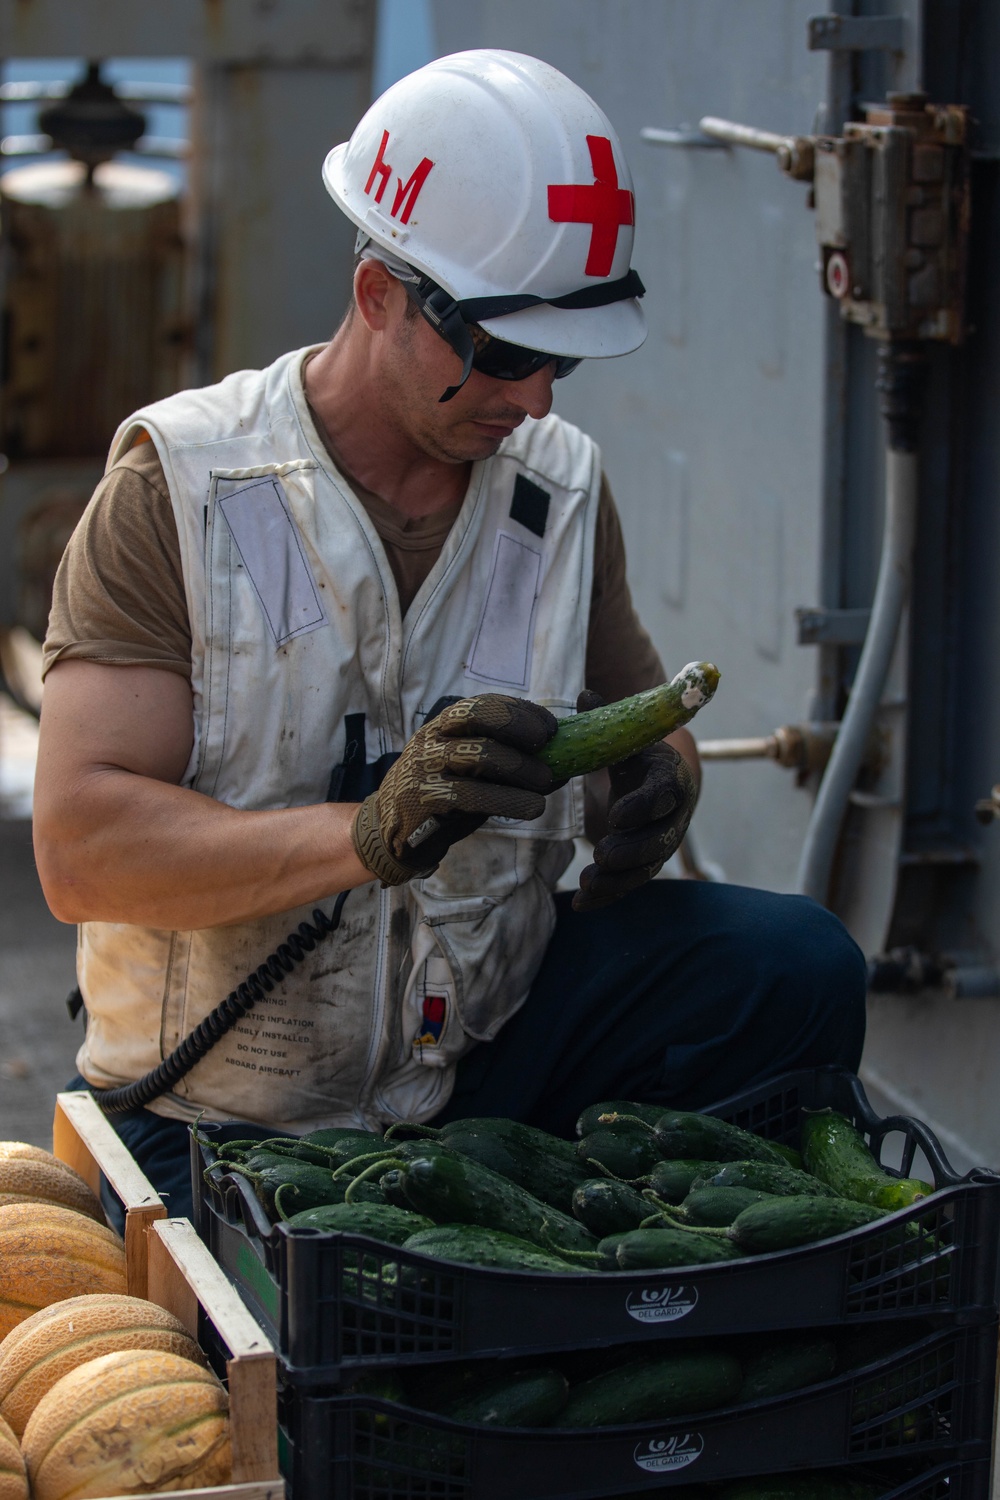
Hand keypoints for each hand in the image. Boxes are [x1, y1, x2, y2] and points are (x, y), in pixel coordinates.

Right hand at [351, 694, 557, 885]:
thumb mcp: (471, 771)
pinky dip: (509, 800)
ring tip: (545, 783)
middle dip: (520, 727)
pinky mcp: (423, 799)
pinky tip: (532, 808)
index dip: (522, 712)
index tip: (551, 728)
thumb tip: (564, 762)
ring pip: (479, 754)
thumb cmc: (443, 796)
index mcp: (445, 725)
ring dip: (521, 768)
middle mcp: (434, 738)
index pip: (485, 704)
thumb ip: (508, 762)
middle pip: (479, 715)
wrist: (392, 830)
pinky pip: (471, 795)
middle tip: (550, 747)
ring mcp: (425, 766)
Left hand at [573, 689, 696, 911]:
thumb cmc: (636, 756)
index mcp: (668, 778)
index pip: (663, 795)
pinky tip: (582, 905)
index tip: (617, 816)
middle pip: (660, 839)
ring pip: (647, 868)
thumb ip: (606, 720)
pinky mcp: (646, 864)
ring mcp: (661, 842)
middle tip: (603, 855)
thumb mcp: (624, 739)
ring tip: (588, 883)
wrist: (653, 781)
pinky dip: (608, 896)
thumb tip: (586, 694)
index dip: (643, 807)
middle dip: (633, 851)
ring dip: (619, 880)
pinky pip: (630, 884)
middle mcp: (672, 815)